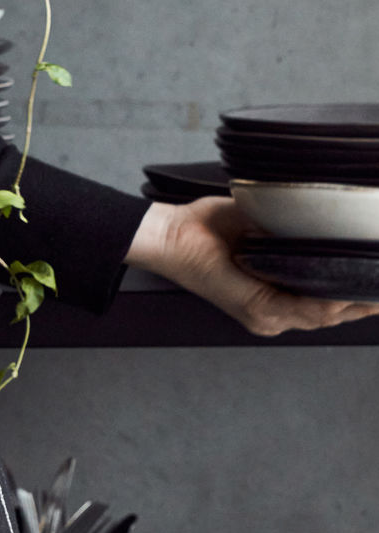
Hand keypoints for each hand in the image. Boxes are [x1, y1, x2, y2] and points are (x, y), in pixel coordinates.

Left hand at [125, 197, 378, 335]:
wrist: (173, 233)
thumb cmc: (212, 228)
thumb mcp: (267, 226)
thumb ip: (299, 231)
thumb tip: (336, 218)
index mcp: (280, 295)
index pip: (334, 302)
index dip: (367, 290)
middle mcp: (277, 311)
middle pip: (340, 312)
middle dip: (374, 297)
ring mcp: (269, 314)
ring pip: (330, 313)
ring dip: (363, 298)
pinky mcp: (258, 309)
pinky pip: (309, 310)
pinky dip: (336, 300)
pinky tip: (356, 288)